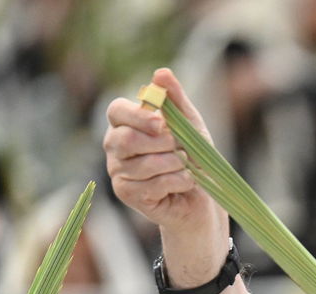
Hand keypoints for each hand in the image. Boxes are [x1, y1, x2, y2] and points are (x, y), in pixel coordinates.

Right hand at [104, 68, 230, 292]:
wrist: (201, 196)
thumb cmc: (191, 156)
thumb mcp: (190, 124)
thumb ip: (175, 99)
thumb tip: (161, 74)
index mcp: (125, 123)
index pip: (117, 111)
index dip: (138, 116)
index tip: (162, 123)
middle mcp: (114, 146)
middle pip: (126, 139)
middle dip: (162, 144)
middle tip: (182, 148)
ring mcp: (118, 171)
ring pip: (143, 164)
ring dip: (174, 164)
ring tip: (186, 165)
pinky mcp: (127, 194)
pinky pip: (151, 185)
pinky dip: (176, 181)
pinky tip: (185, 181)